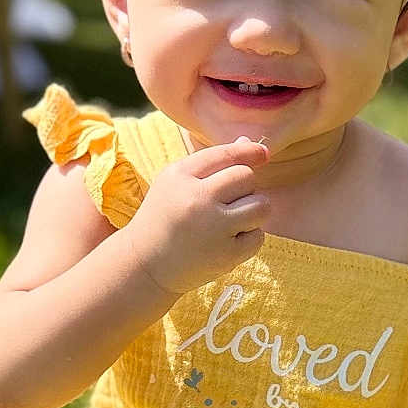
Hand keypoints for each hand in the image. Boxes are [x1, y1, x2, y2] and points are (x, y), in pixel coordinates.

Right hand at [125, 136, 272, 295]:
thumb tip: (248, 142)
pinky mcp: (226, 254)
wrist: (145, 266)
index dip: (248, 151)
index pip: (224, 155)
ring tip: (234, 220)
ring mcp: (213, 228)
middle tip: (228, 203)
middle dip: (245, 187)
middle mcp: (196, 198)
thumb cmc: (164, 220)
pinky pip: (258, 236)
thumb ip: (211, 163)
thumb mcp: (176, 184)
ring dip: (254, 211)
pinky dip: (249, 238)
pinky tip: (228, 242)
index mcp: (179, 176)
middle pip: (246, 177)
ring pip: (260, 205)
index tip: (263, 154)